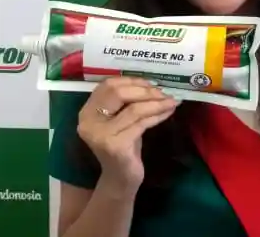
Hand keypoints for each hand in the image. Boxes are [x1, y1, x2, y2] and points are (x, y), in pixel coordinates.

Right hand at [77, 76, 179, 192]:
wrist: (121, 178)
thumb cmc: (124, 146)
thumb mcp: (122, 120)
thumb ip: (128, 102)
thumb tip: (153, 84)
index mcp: (87, 111)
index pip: (108, 85)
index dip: (131, 81)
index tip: (151, 83)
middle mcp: (89, 121)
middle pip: (118, 93)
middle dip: (145, 90)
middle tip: (164, 92)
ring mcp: (100, 134)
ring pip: (133, 109)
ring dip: (156, 103)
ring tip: (172, 101)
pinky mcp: (115, 145)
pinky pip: (141, 123)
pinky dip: (157, 115)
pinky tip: (168, 113)